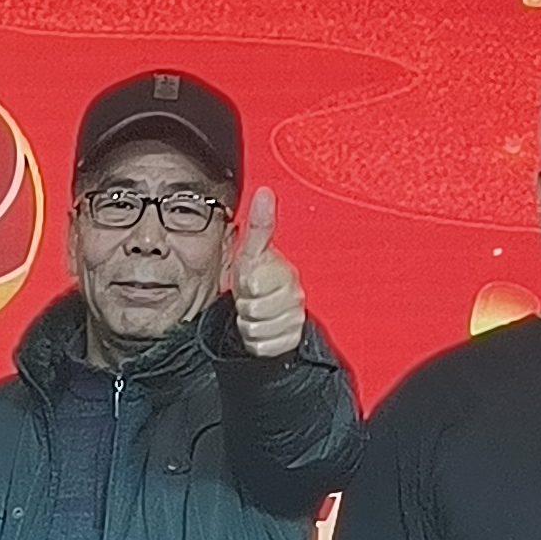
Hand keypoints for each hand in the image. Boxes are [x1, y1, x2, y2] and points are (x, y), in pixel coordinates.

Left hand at [226, 189, 306, 357]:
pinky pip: (265, 347)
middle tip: (251, 298)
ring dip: (250, 324)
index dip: (244, 286)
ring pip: (258, 330)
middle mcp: (296, 296)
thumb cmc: (257, 278)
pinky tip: (261, 328)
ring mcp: (296, 319)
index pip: (255, 285)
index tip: (249, 281)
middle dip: (245, 306)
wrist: (264, 309)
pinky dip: (257, 342)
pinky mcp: (292, 341)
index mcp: (287, 273)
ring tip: (255, 312)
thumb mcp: (253, 251)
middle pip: (255, 310)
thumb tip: (265, 192)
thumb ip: (260, 225)